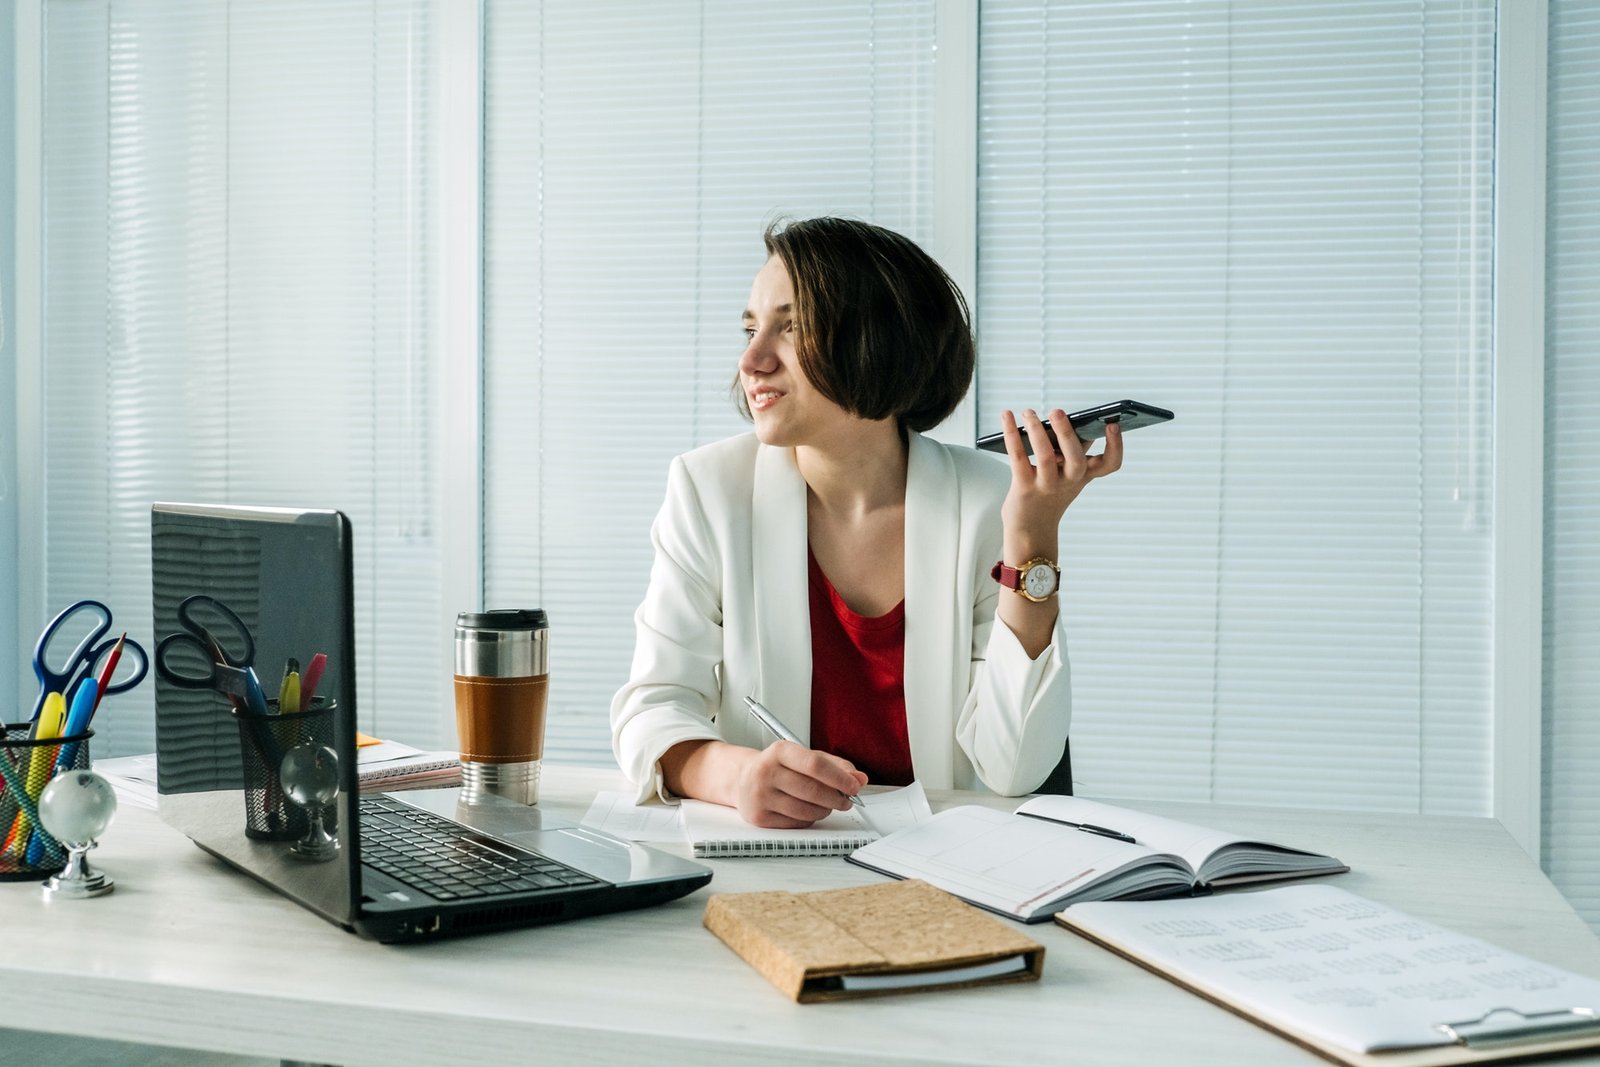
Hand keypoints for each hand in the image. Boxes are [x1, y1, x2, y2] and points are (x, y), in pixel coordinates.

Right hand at [734, 741, 867, 828]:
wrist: (743, 779)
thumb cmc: (779, 767)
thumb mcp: (804, 757)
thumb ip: (835, 765)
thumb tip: (859, 779)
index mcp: (779, 751)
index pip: (815, 765)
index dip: (840, 778)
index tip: (855, 786)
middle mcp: (766, 772)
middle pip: (813, 790)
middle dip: (837, 798)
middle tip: (847, 800)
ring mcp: (760, 796)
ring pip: (807, 810)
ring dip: (825, 810)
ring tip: (827, 805)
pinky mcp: (759, 817)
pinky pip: (796, 823)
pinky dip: (810, 819)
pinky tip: (808, 811)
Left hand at [997, 408, 1122, 550]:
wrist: (1031, 529)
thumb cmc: (1049, 494)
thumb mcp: (1067, 475)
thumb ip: (1070, 451)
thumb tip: (1064, 419)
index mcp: (1084, 475)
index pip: (1110, 464)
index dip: (1116, 445)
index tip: (1113, 424)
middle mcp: (1069, 482)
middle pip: (1076, 459)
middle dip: (1067, 433)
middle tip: (1057, 411)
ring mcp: (1047, 486)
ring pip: (1045, 456)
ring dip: (1035, 430)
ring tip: (1028, 412)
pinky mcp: (1024, 488)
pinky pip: (1018, 457)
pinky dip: (1011, 434)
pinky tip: (1007, 416)